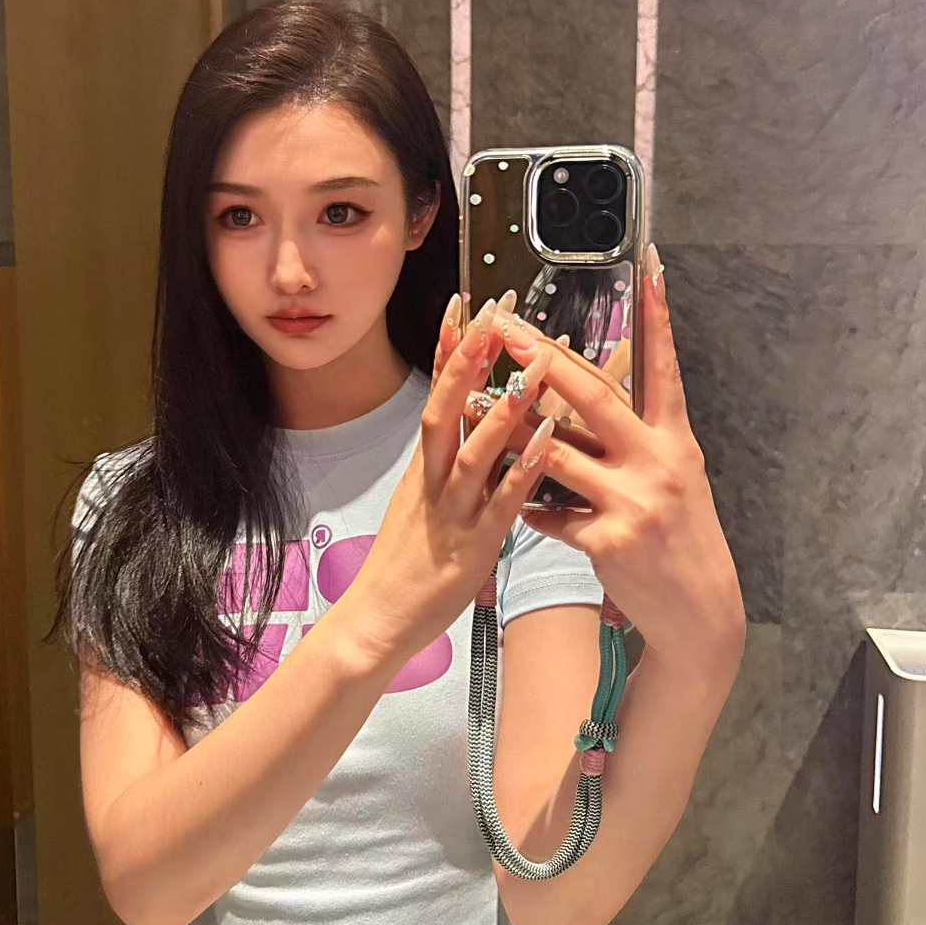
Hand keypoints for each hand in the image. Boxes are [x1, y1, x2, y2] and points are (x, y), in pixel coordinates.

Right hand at [342, 293, 557, 667]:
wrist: (377, 620)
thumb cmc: (405, 563)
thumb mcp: (422, 500)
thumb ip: (447, 464)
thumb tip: (473, 425)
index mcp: (424, 467)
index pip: (435, 394)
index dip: (450, 349)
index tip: (466, 304)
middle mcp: (433, 480)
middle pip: (447, 408)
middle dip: (470, 359)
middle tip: (495, 313)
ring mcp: (451, 511)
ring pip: (475, 451)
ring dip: (504, 407)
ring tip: (534, 368)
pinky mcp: (472, 546)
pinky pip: (501, 503)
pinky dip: (524, 470)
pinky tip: (548, 442)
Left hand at [496, 258, 745, 680]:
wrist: (700, 612)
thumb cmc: (680, 537)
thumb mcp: (672, 476)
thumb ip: (636, 434)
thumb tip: (596, 385)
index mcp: (675, 440)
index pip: (664, 367)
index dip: (658, 318)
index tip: (651, 267)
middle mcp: (658, 462)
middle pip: (593, 397)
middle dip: (543, 359)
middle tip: (503, 329)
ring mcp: (634, 501)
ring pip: (558, 453)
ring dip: (512, 431)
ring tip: (475, 409)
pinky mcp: (610, 541)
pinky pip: (552, 513)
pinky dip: (530, 507)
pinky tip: (513, 504)